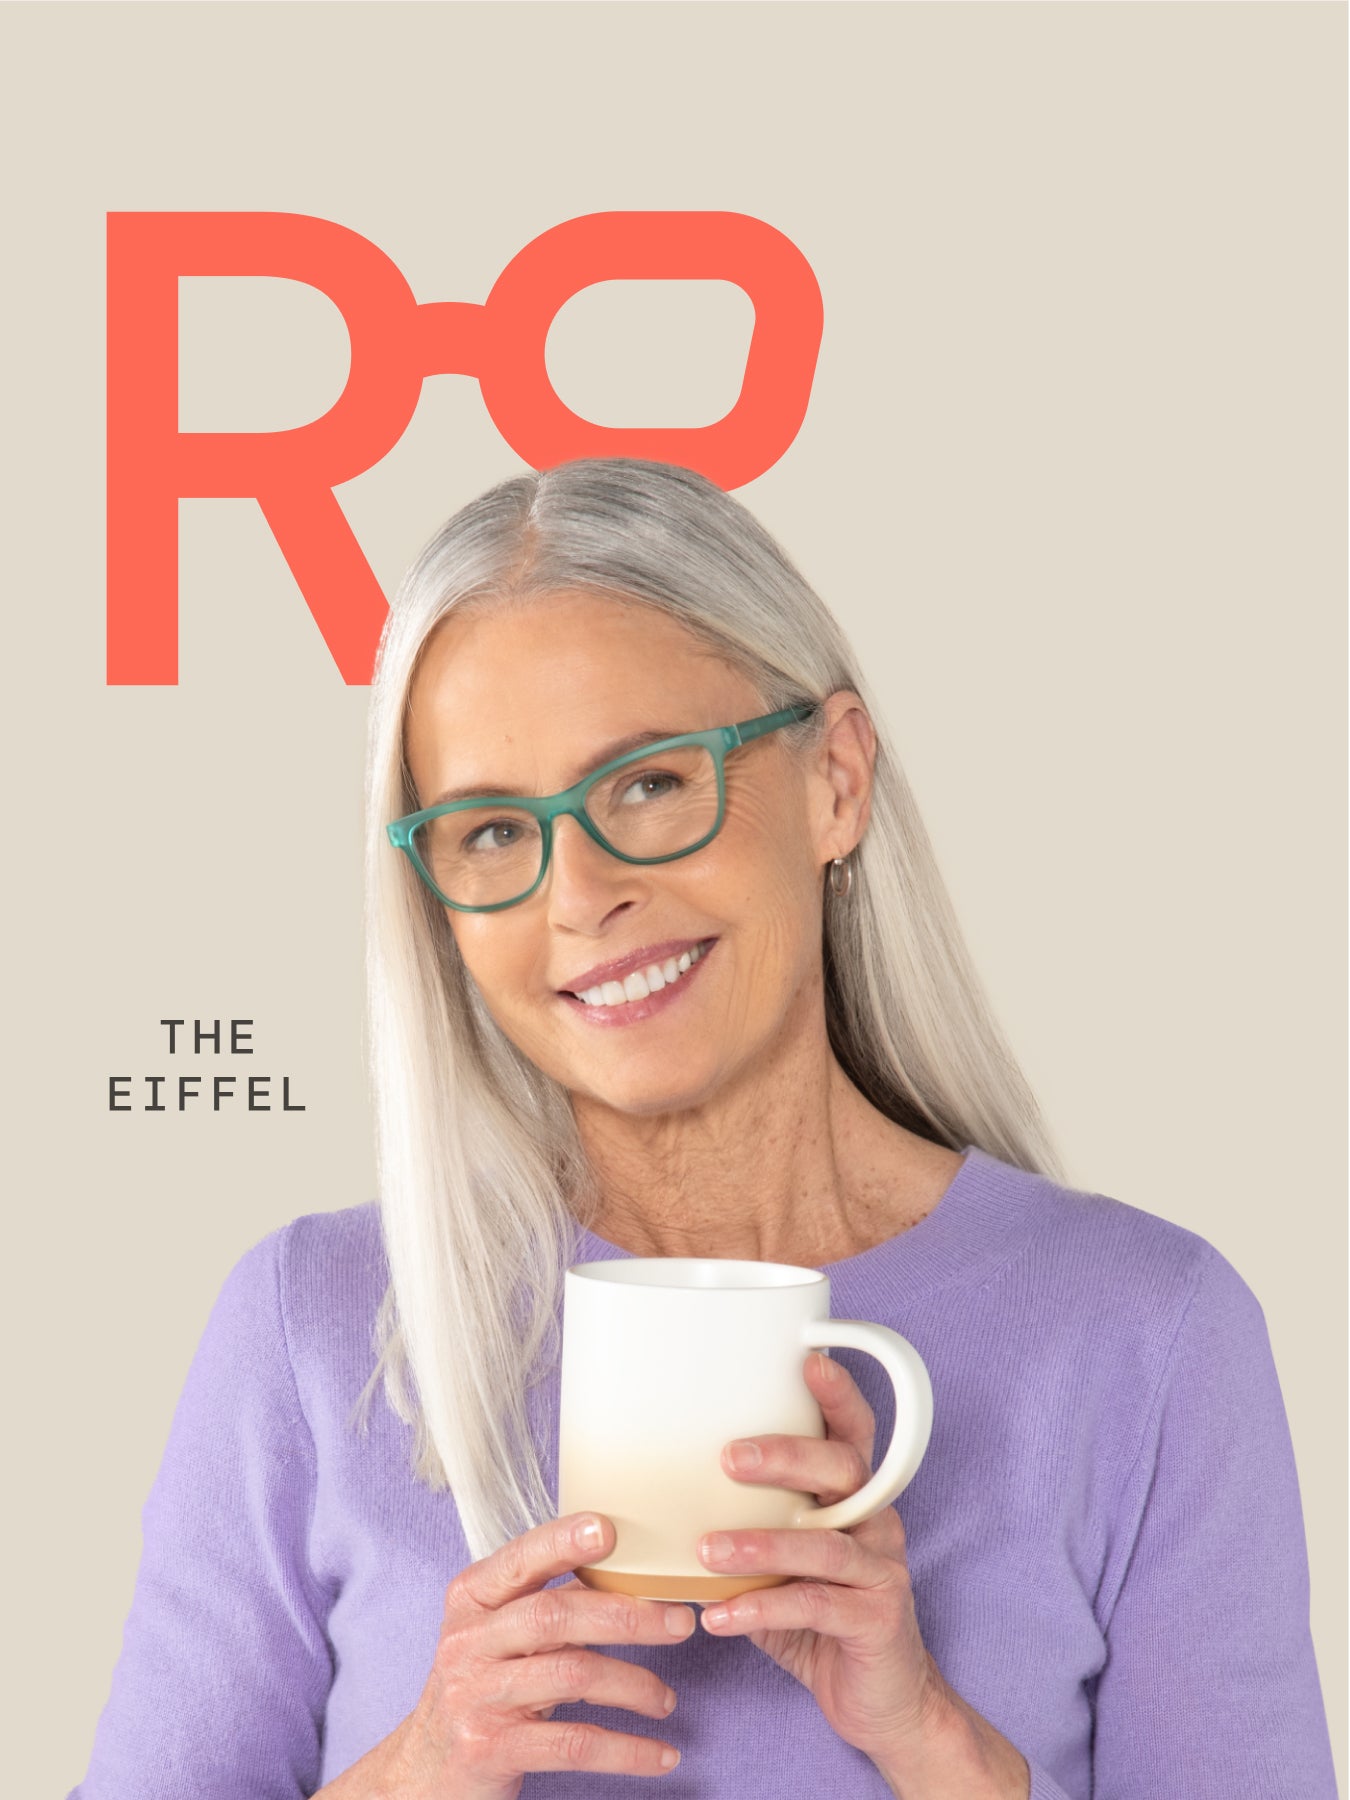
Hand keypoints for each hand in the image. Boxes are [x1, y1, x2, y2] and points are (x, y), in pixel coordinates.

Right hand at [319, 1511, 693, 1798]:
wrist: (424, 1770)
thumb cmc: (480, 1687)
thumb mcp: (496, 1635)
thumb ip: (545, 1602)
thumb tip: (629, 1567)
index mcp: (472, 1599)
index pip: (521, 1560)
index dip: (563, 1541)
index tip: (610, 1528)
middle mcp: (468, 1642)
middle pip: (555, 1615)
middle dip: (627, 1616)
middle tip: (680, 1622)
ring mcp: (476, 1696)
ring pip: (571, 1676)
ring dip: (634, 1686)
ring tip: (667, 1699)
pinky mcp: (490, 1750)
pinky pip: (573, 1744)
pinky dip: (627, 1750)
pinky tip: (662, 1754)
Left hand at [695, 1351, 1029, 1796]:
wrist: (884, 1701)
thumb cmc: (819, 1617)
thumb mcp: (781, 1561)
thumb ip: (743, 1524)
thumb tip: (660, 1494)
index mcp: (854, 1496)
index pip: (853, 1431)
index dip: (837, 1392)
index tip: (808, 1356)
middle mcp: (875, 1523)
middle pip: (842, 1470)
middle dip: (786, 1456)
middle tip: (728, 1457)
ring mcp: (881, 1572)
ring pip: (825, 1545)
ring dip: (762, 1544)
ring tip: (708, 1550)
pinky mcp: (876, 1621)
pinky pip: (815, 1609)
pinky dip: (762, 1610)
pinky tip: (718, 1617)